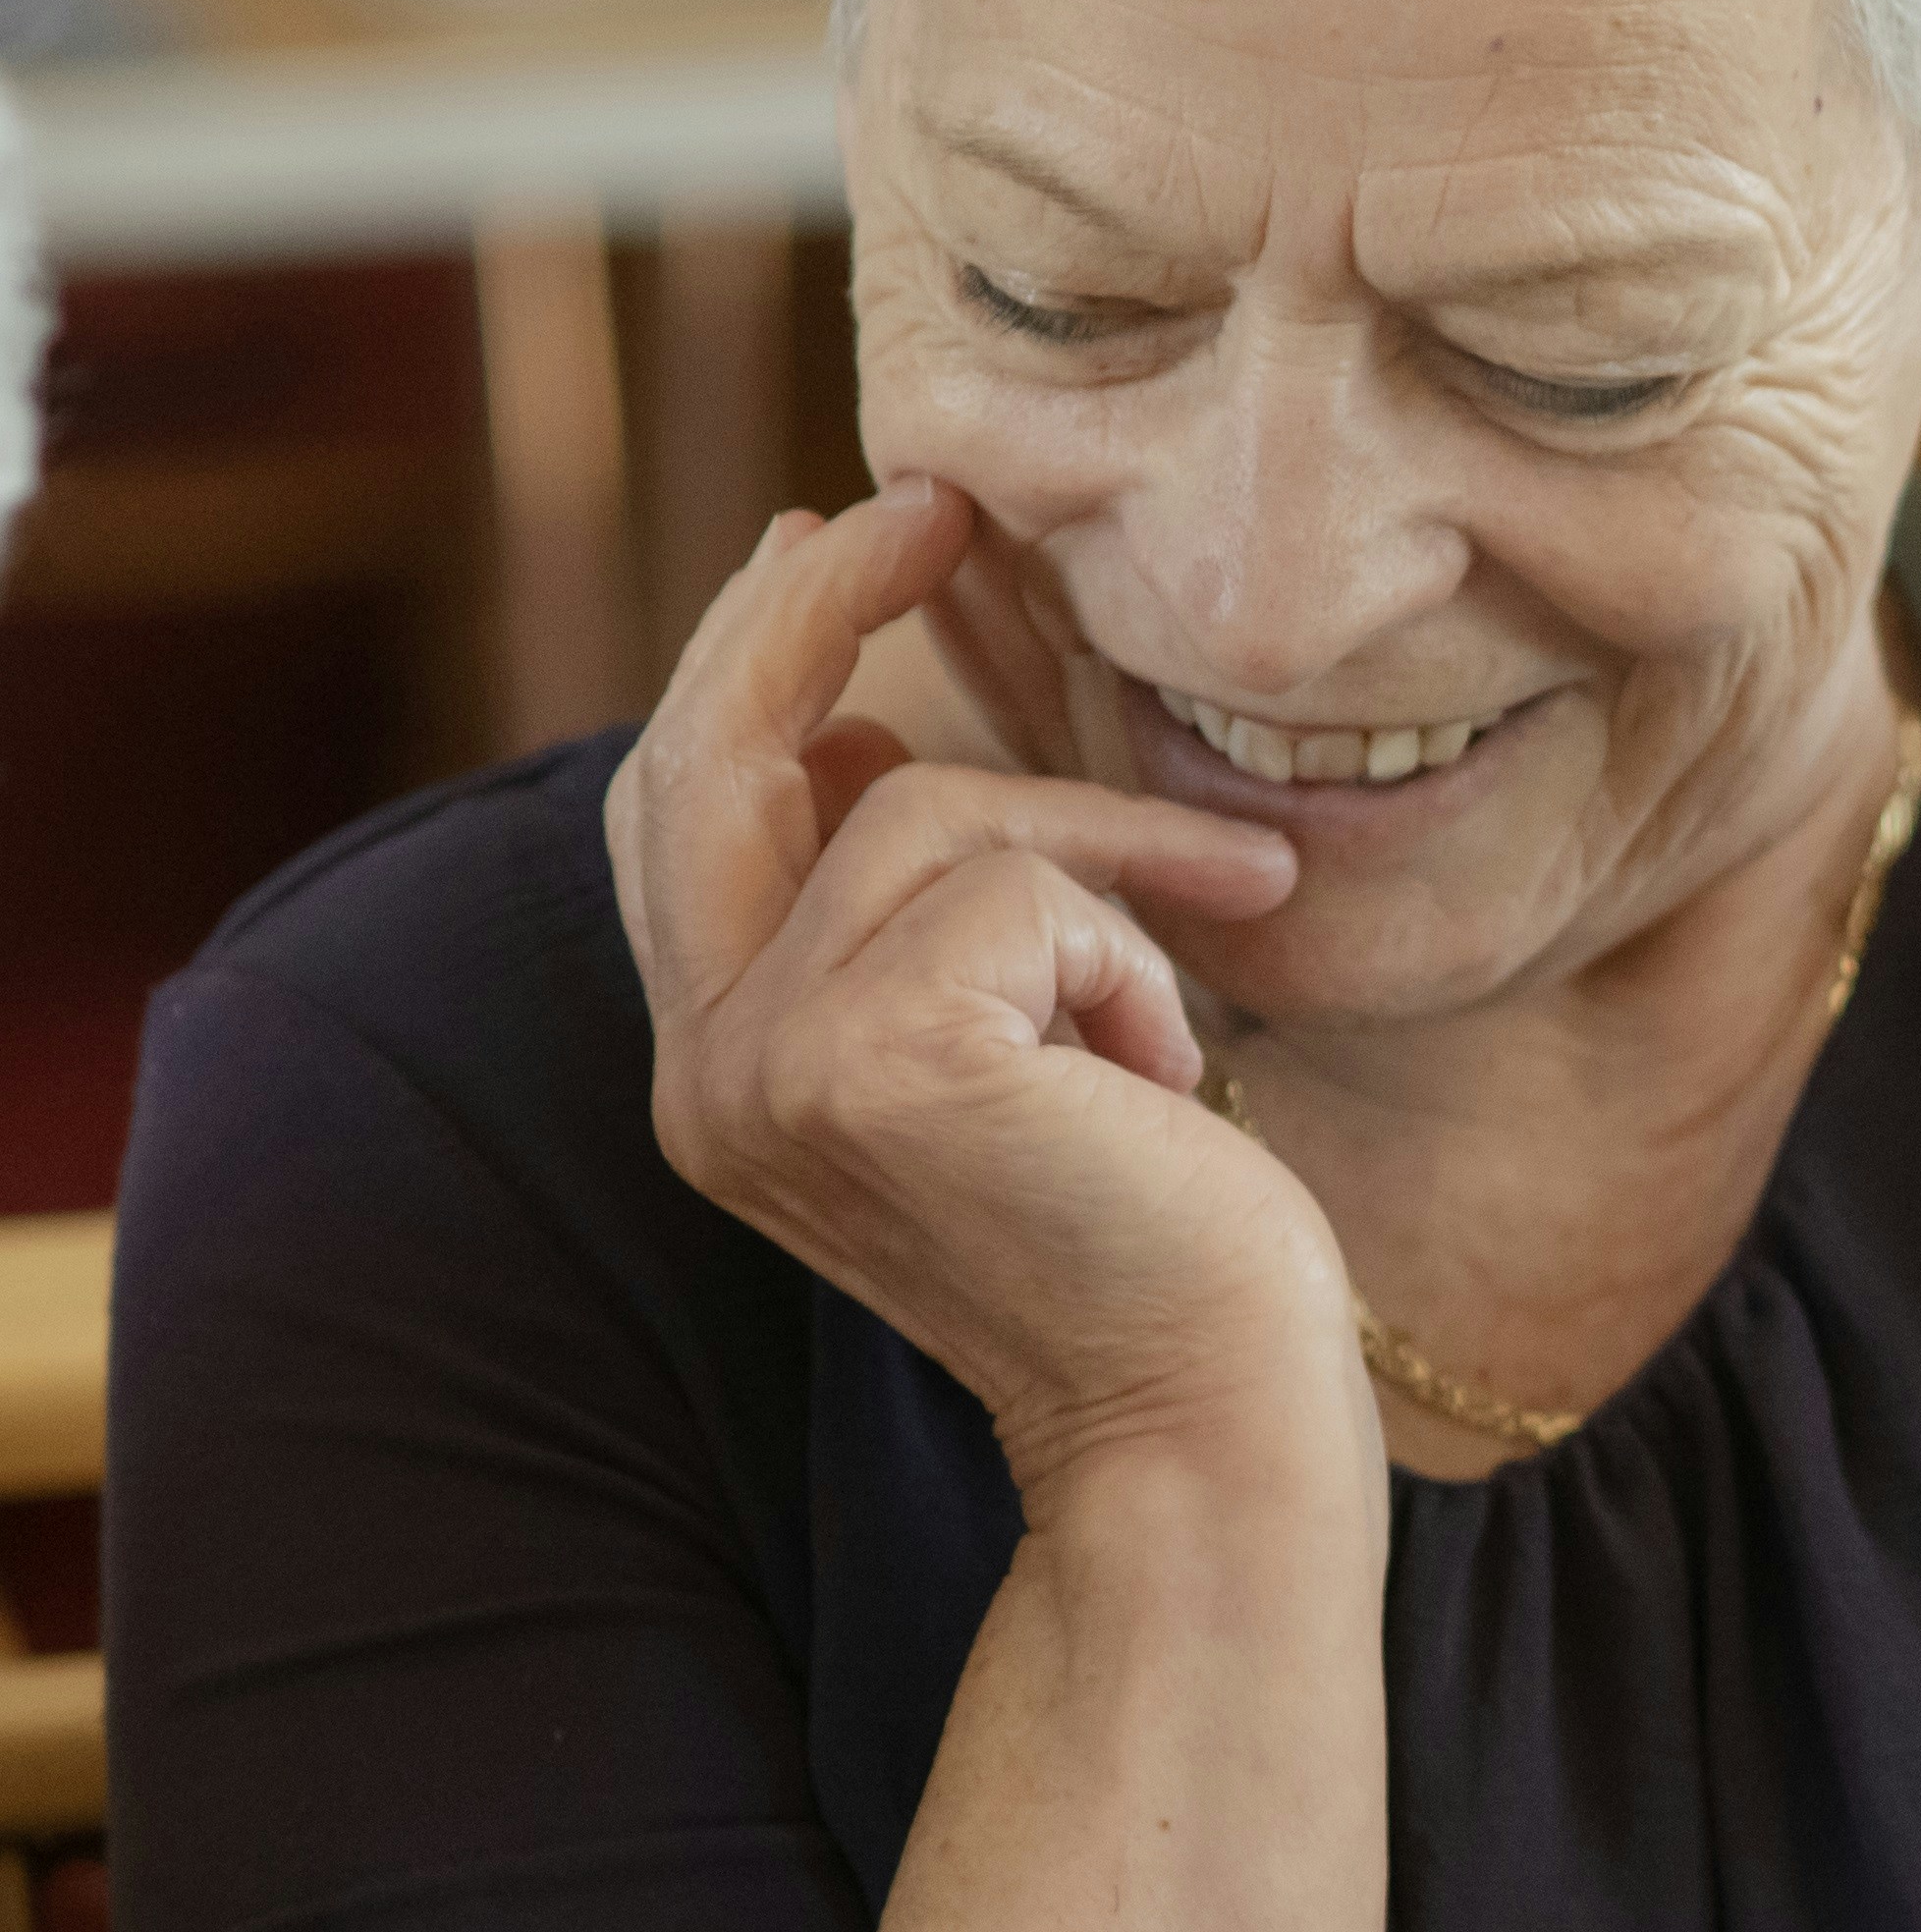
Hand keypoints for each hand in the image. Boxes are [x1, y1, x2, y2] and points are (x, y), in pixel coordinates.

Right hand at [603, 480, 1340, 1499]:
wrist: (1213, 1426)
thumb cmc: (1161, 1243)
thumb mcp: (1021, 1046)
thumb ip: (925, 915)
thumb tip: (877, 738)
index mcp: (725, 1070)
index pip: (684, 816)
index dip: (746, 659)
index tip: (836, 531)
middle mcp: (705, 1074)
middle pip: (716, 761)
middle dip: (820, 607)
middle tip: (940, 505)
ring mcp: (767, 1071)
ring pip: (927, 819)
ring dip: (1108, 852)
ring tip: (1226, 925)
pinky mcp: (869, 1063)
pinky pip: (1019, 888)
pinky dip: (1136, 948)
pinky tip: (1178, 1075)